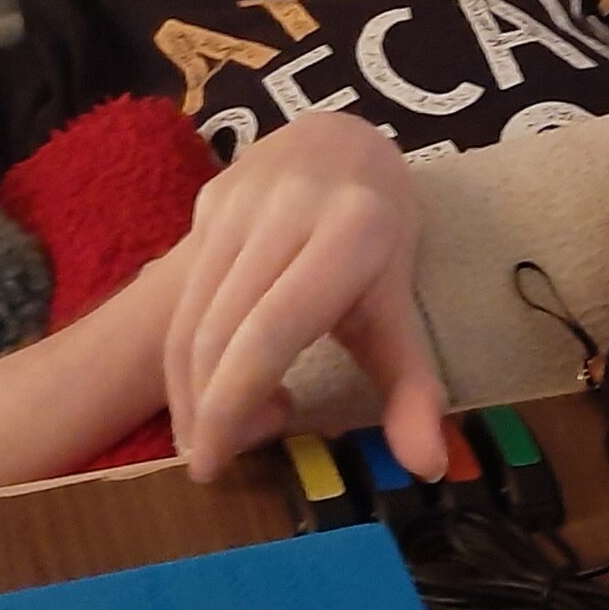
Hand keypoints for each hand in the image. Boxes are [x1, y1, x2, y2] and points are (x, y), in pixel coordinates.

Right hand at [166, 113, 446, 482]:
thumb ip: (412, 387)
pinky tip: (207, 385)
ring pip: (189, 316)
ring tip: (209, 432)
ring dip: (186, 389)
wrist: (341, 141)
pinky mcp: (207, 200)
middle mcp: (287, 209)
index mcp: (349, 234)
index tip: (213, 466)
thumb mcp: (401, 306)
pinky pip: (181, 293)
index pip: (269, 336)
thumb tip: (427, 468)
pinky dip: (184, 353)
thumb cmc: (379, 236)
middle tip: (211, 462)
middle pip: (220, 333)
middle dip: (205, 411)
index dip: (233, 407)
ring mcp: (239, 200)